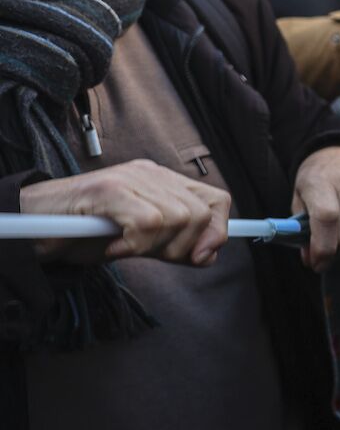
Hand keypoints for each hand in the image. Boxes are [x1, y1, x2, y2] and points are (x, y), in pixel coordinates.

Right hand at [19, 160, 228, 266]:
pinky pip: (148, 223)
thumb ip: (173, 245)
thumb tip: (209, 255)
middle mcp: (150, 173)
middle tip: (147, 255)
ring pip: (177, 218)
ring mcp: (129, 178)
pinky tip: (113, 248)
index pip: (217, 200)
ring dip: (153, 247)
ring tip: (124, 249)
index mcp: (162, 181)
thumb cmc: (83, 235)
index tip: (201, 257)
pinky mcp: (109, 190)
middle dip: (182, 247)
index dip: (218, 231)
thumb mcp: (139, 243)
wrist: (31, 226)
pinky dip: (133, 246)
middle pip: (200, 213)